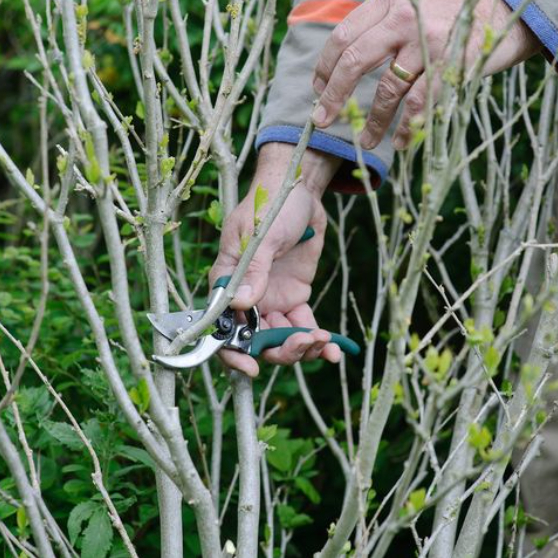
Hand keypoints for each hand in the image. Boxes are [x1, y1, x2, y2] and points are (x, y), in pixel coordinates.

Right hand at [208, 144, 341, 376]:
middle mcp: (247, 297)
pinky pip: (304, 325)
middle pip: (256, 340)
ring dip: (301, 347)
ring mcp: (272, 299)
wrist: (300, 190)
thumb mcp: (262, 234)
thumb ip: (254, 270)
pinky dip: (318, 340)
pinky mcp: (295, 296)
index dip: (233, 353)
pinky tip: (334, 350)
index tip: (252, 367)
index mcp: (227, 283)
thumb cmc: (271, 205)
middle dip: (279, 350)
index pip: (222, 327)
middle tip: (305, 343)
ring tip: (325, 341)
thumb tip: (241, 305)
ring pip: (281, 338)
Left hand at [310, 0, 540, 149]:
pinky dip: (408, 126)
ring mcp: (428, 43)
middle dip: (334, 95)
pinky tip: (402, 142)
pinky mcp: (451, 66)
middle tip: (322, 120)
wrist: (507, 9)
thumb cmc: (458, 11)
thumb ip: (387, 22)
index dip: (325, 67)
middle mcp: (405, 19)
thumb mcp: (415, 1)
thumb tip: (351, 56)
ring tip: (365, 141)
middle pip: (355, 61)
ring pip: (388, 89)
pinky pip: (421, 103)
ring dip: (374, 120)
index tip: (318, 89)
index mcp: (390, 2)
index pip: (343, 35)